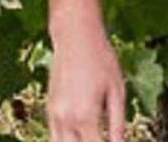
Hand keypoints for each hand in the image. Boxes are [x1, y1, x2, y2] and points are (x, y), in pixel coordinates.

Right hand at [46, 27, 126, 141]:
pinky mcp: (49, 109)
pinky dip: (66, 140)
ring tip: (92, 136)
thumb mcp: (117, 89)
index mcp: (85, 115)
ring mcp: (54, 115)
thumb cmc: (100, 59)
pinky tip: (80, 137)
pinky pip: (54, 136)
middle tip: (101, 139)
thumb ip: (118, 122)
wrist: (75, 36)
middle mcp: (66, 119)